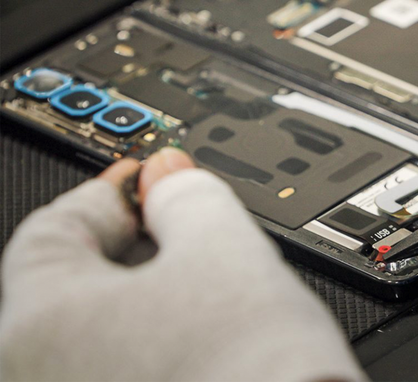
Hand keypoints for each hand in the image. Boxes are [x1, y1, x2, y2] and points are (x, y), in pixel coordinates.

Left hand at [0, 148, 363, 381]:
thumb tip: (170, 179)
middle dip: (138, 239)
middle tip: (184, 217)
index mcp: (42, 325)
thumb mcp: (223, 246)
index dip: (114, 193)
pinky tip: (204, 325)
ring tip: (207, 273)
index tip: (150, 180)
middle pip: (81, 281)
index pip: (57, 229)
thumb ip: (187, 197)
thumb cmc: (253, 368)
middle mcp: (43, 376)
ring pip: (109, 327)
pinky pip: (129, 363)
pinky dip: (160, 334)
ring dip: (153, 288)